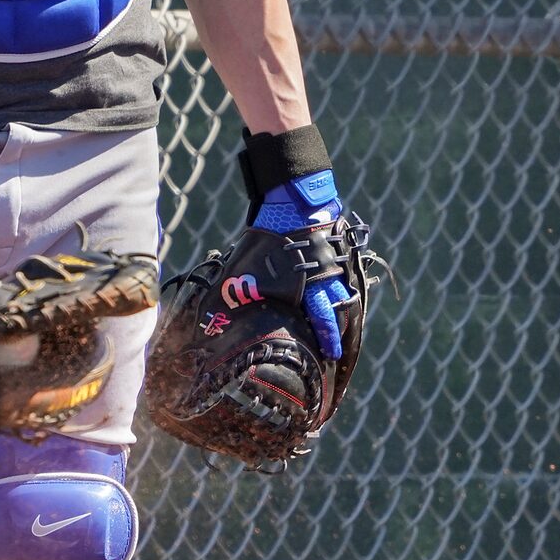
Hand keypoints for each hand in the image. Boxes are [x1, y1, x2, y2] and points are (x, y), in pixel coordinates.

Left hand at [254, 170, 352, 358]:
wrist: (292, 201)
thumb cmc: (268, 237)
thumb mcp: (246, 270)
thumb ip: (236, 295)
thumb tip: (214, 319)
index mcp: (310, 287)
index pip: (324, 320)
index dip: (328, 340)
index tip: (332, 358)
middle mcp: (328, 279)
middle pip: (342, 311)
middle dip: (341, 331)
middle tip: (338, 349)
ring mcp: (336, 265)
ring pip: (345, 294)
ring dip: (343, 311)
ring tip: (340, 328)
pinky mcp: (337, 253)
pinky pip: (342, 277)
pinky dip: (340, 289)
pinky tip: (336, 297)